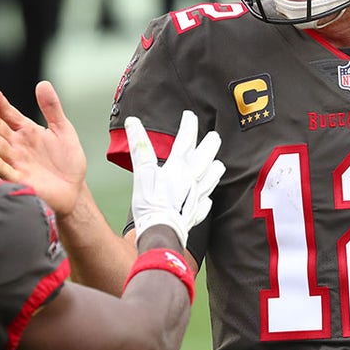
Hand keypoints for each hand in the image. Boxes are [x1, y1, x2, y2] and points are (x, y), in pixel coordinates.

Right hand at [0, 81, 86, 215]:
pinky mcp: (20, 179)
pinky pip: (4, 170)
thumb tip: (43, 84)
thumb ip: (52, 108)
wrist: (74, 190)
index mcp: (27, 132)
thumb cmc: (67, 162)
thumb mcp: (63, 129)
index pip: (9, 114)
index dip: (0, 103)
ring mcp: (16, 162)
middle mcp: (17, 146)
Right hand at [127, 111, 224, 249]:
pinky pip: (205, 204)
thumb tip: (133, 123)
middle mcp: (192, 180)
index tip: (189, 116)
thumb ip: (139, 147)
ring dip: (214, 169)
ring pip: (211, 179)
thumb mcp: (142, 173)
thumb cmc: (150, 204)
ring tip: (217, 164)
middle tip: (214, 137)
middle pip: (206, 157)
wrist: (161, 233)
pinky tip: (206, 199)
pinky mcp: (195, 213)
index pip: (186, 141)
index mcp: (178, 168)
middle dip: (210, 145)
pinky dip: (206, 199)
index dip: (188, 126)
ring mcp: (196, 197)